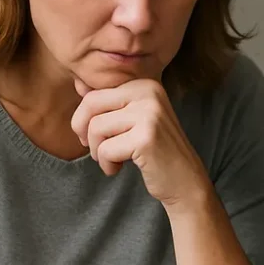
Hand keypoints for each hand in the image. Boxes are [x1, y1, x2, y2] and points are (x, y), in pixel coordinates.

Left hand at [70, 79, 211, 211]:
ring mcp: (150, 114)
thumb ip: (108, 101)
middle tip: (97, 151)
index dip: (85, 119)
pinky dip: (107, 164)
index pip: (94, 93)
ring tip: (113, 160)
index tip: (98, 137)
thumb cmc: (154, 152)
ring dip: (98, 151)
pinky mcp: (146, 138)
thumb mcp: (132, 120)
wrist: (185, 181)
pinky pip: (106, 149)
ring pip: (96, 128)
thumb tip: (78, 83)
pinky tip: (119, 168)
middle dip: (86, 133)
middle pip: (91, 105)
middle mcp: (149, 93)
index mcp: (146, 84)